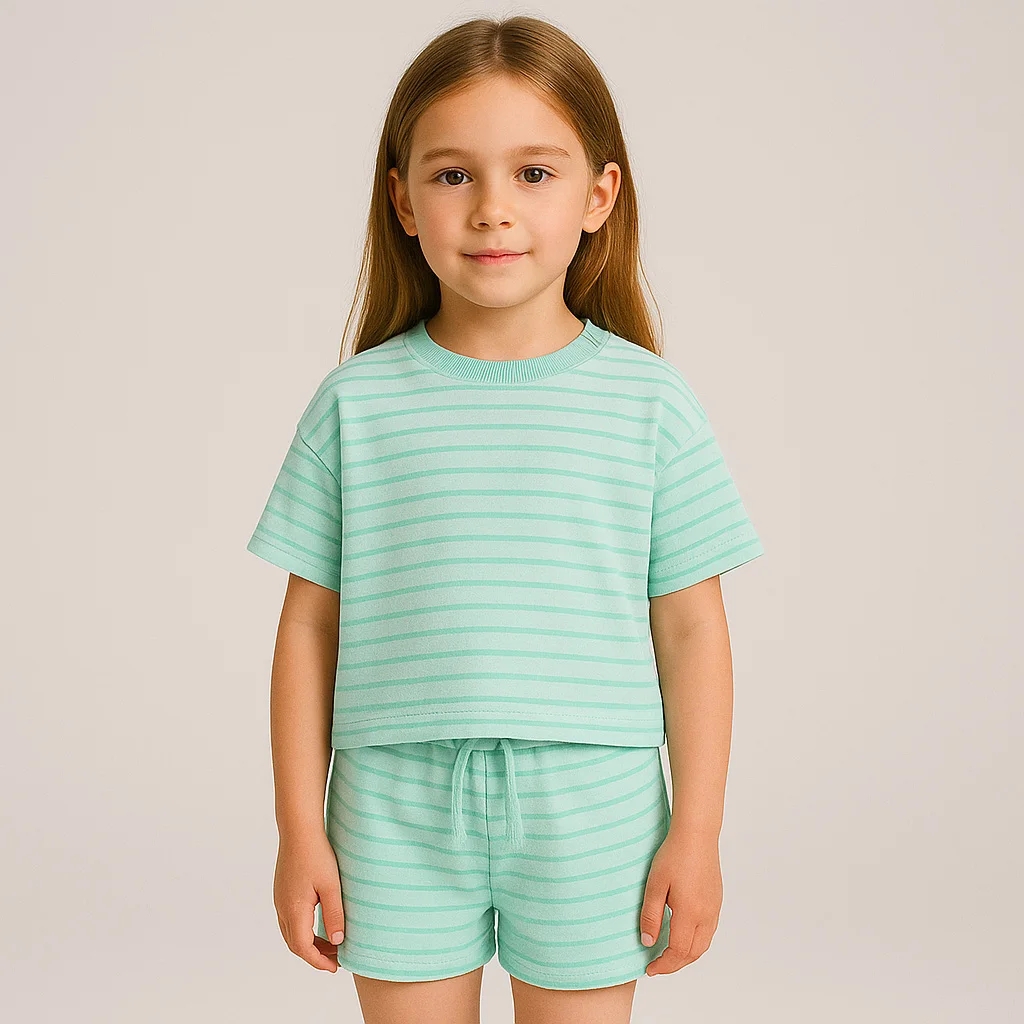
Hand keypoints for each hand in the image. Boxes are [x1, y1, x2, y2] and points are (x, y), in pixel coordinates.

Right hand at [274, 831, 345, 971]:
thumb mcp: (332, 886)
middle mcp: (282, 908)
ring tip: (330, 944)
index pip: (303, 948)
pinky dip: (303, 930)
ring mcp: (280, 899)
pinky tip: (318, 925)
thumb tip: (337, 941)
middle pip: (295, 944)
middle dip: (315, 955)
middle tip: (336, 959)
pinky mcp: (282, 891)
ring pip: (291, 933)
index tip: (335, 968)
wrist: (298, 829)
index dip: (319, 961)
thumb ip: (334, 915)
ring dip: (309, 943)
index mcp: (294, 910)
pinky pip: (290, 920)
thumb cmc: (317, 854)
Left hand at [638, 829, 722, 975]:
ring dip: (687, 955)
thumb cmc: (673, 855)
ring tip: (669, 954)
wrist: (697, 834)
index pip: (678, 952)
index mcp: (690, 913)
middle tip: (657, 966)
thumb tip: (648, 942)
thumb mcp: (655, 885)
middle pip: (693, 953)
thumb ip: (651, 915)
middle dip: (675, 964)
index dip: (663, 965)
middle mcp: (706, 915)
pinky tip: (683, 935)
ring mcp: (714, 908)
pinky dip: (696, 942)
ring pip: (703, 944)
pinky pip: (708, 931)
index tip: (649, 969)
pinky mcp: (716, 900)